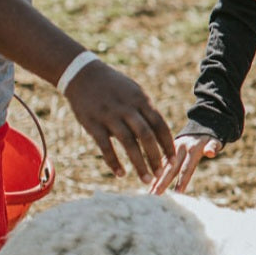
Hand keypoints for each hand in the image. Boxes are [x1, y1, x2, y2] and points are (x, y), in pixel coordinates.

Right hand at [65, 61, 175, 184]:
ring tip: (146, 180)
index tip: (173, 160)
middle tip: (160, 174)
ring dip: (139, 164)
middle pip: (146, 135)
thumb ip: (147, 110)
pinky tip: (121, 174)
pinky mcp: (92, 124)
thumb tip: (161, 133)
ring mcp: (109, 116)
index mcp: (140, 100)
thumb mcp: (134, 91)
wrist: (82, 74)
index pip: (160, 125)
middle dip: (156, 157)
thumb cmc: (113, 86)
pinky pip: (105, 146)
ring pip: (128, 143)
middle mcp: (127, 108)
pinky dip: (114, 162)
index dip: (167, 144)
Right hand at [150, 133, 222, 194]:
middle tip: (155, 196)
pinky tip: (149, 185)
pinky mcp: (168, 151)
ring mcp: (172, 150)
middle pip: (170, 169)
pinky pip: (160, 164)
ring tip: (149, 194)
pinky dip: (155, 174)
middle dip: (162, 183)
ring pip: (162, 167)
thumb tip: (211, 153)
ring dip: (155, 181)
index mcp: (192, 149)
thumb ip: (213, 147)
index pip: (187, 168)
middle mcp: (179, 149)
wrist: (201, 124)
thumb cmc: (210, 137)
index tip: (178, 193)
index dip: (182, 180)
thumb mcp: (215, 141)